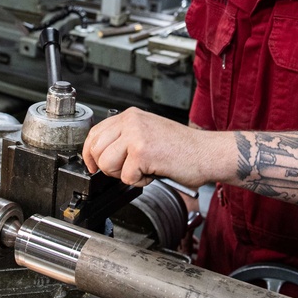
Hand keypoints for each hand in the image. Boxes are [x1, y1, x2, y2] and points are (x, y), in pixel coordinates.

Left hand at [83, 107, 226, 188]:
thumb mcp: (148, 133)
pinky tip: (153, 172)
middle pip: (96, 150)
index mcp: (131, 116)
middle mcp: (131, 121)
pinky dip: (139, 182)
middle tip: (127, 170)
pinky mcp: (142, 152)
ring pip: (106, 164)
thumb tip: (101, 155)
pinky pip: (125, 177)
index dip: (90, 154)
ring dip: (123, 175)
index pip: (94, 133)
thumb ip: (125, 138)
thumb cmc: (183, 148)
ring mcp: (136, 135)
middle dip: (107, 167)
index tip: (93, 166)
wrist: (207, 153)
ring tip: (142, 170)